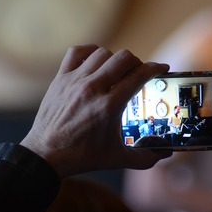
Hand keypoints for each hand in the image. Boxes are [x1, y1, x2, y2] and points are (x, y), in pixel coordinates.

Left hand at [21, 45, 171, 177]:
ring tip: (116, 71)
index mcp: (109, 106)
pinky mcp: (60, 79)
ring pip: (102, 53)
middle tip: (138, 72)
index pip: (138, 76)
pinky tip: (95, 60)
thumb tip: (165, 154)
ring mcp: (74, 81)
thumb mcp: (117, 159)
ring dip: (114, 59)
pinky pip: (76, 52)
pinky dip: (89, 52)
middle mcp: (92, 89)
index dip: (155, 68)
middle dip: (137, 62)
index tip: (161, 68)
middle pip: (123, 58)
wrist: (46, 155)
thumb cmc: (81, 157)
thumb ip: (145, 158)